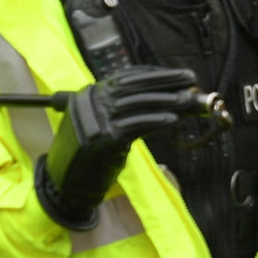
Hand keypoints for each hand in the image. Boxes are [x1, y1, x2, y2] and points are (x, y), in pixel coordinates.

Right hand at [36, 66, 201, 228]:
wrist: (66, 182)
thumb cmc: (91, 156)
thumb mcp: (109, 126)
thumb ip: (133, 112)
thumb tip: (172, 101)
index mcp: (91, 94)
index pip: (128, 76)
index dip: (156, 74)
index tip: (179, 75)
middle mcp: (92, 101)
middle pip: (135, 85)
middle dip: (166, 81)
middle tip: (190, 79)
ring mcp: (97, 118)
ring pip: (138, 103)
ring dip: (167, 100)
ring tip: (188, 100)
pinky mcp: (104, 137)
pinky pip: (136, 124)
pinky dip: (156, 120)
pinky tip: (173, 119)